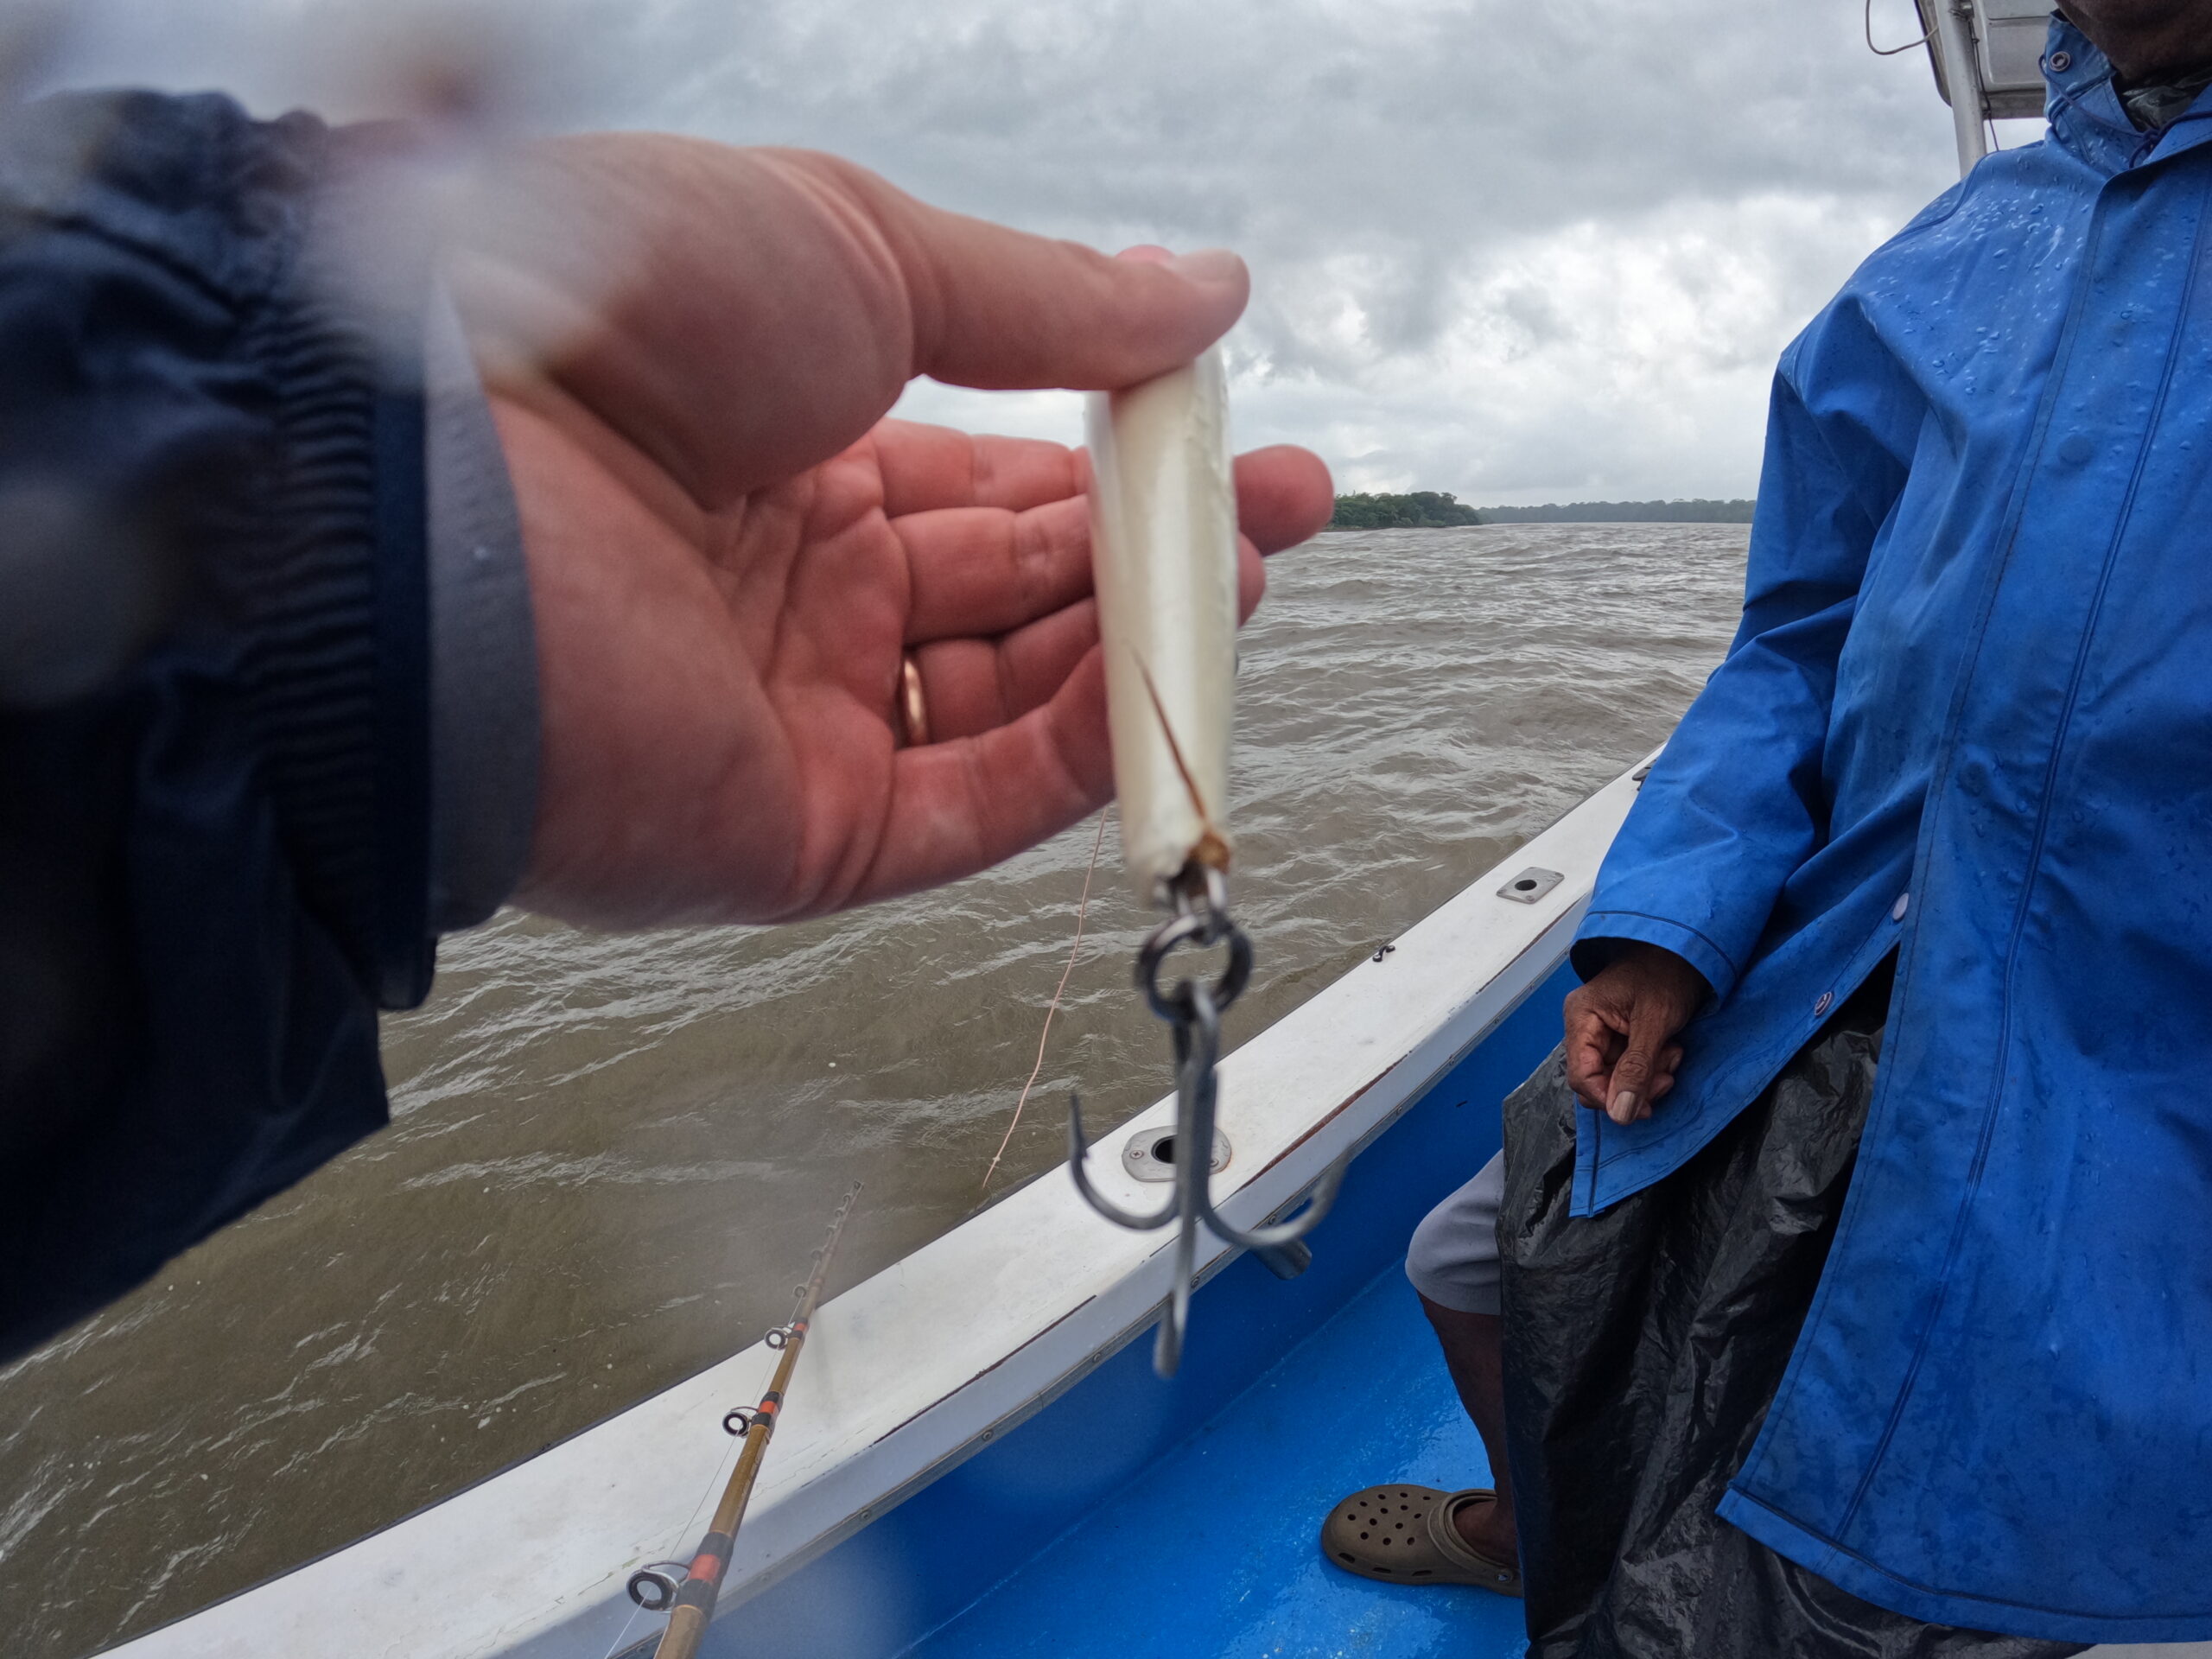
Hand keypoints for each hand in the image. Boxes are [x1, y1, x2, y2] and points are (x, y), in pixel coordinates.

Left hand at [449, 137, 1331, 927]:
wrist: (439, 475)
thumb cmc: (609, 316)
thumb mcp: (857, 251)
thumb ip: (1043, 304)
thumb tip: (1200, 292)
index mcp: (784, 446)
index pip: (992, 480)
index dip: (1120, 461)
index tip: (1230, 436)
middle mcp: (787, 588)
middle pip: (1016, 592)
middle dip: (1156, 552)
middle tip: (1276, 510)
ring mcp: (789, 715)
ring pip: (1008, 702)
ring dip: (1136, 649)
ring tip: (1240, 578)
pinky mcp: (788, 834)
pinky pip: (968, 804)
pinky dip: (1079, 755)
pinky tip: (1167, 686)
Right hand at [1563, 944, 1710, 1124]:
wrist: (1686, 952)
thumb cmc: (1666, 974)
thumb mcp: (1654, 1022)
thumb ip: (1636, 1068)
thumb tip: (1620, 1114)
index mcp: (1581, 1017)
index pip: (1581, 1075)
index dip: (1608, 1097)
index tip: (1641, 1107)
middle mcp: (1585, 1027)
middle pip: (1598, 1080)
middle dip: (1634, 1086)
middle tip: (1665, 1077)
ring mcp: (1602, 1033)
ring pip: (1617, 1078)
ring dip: (1648, 1077)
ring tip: (1672, 1055)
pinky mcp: (1620, 1037)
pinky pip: (1630, 1067)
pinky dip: (1652, 1067)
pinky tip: (1669, 1050)